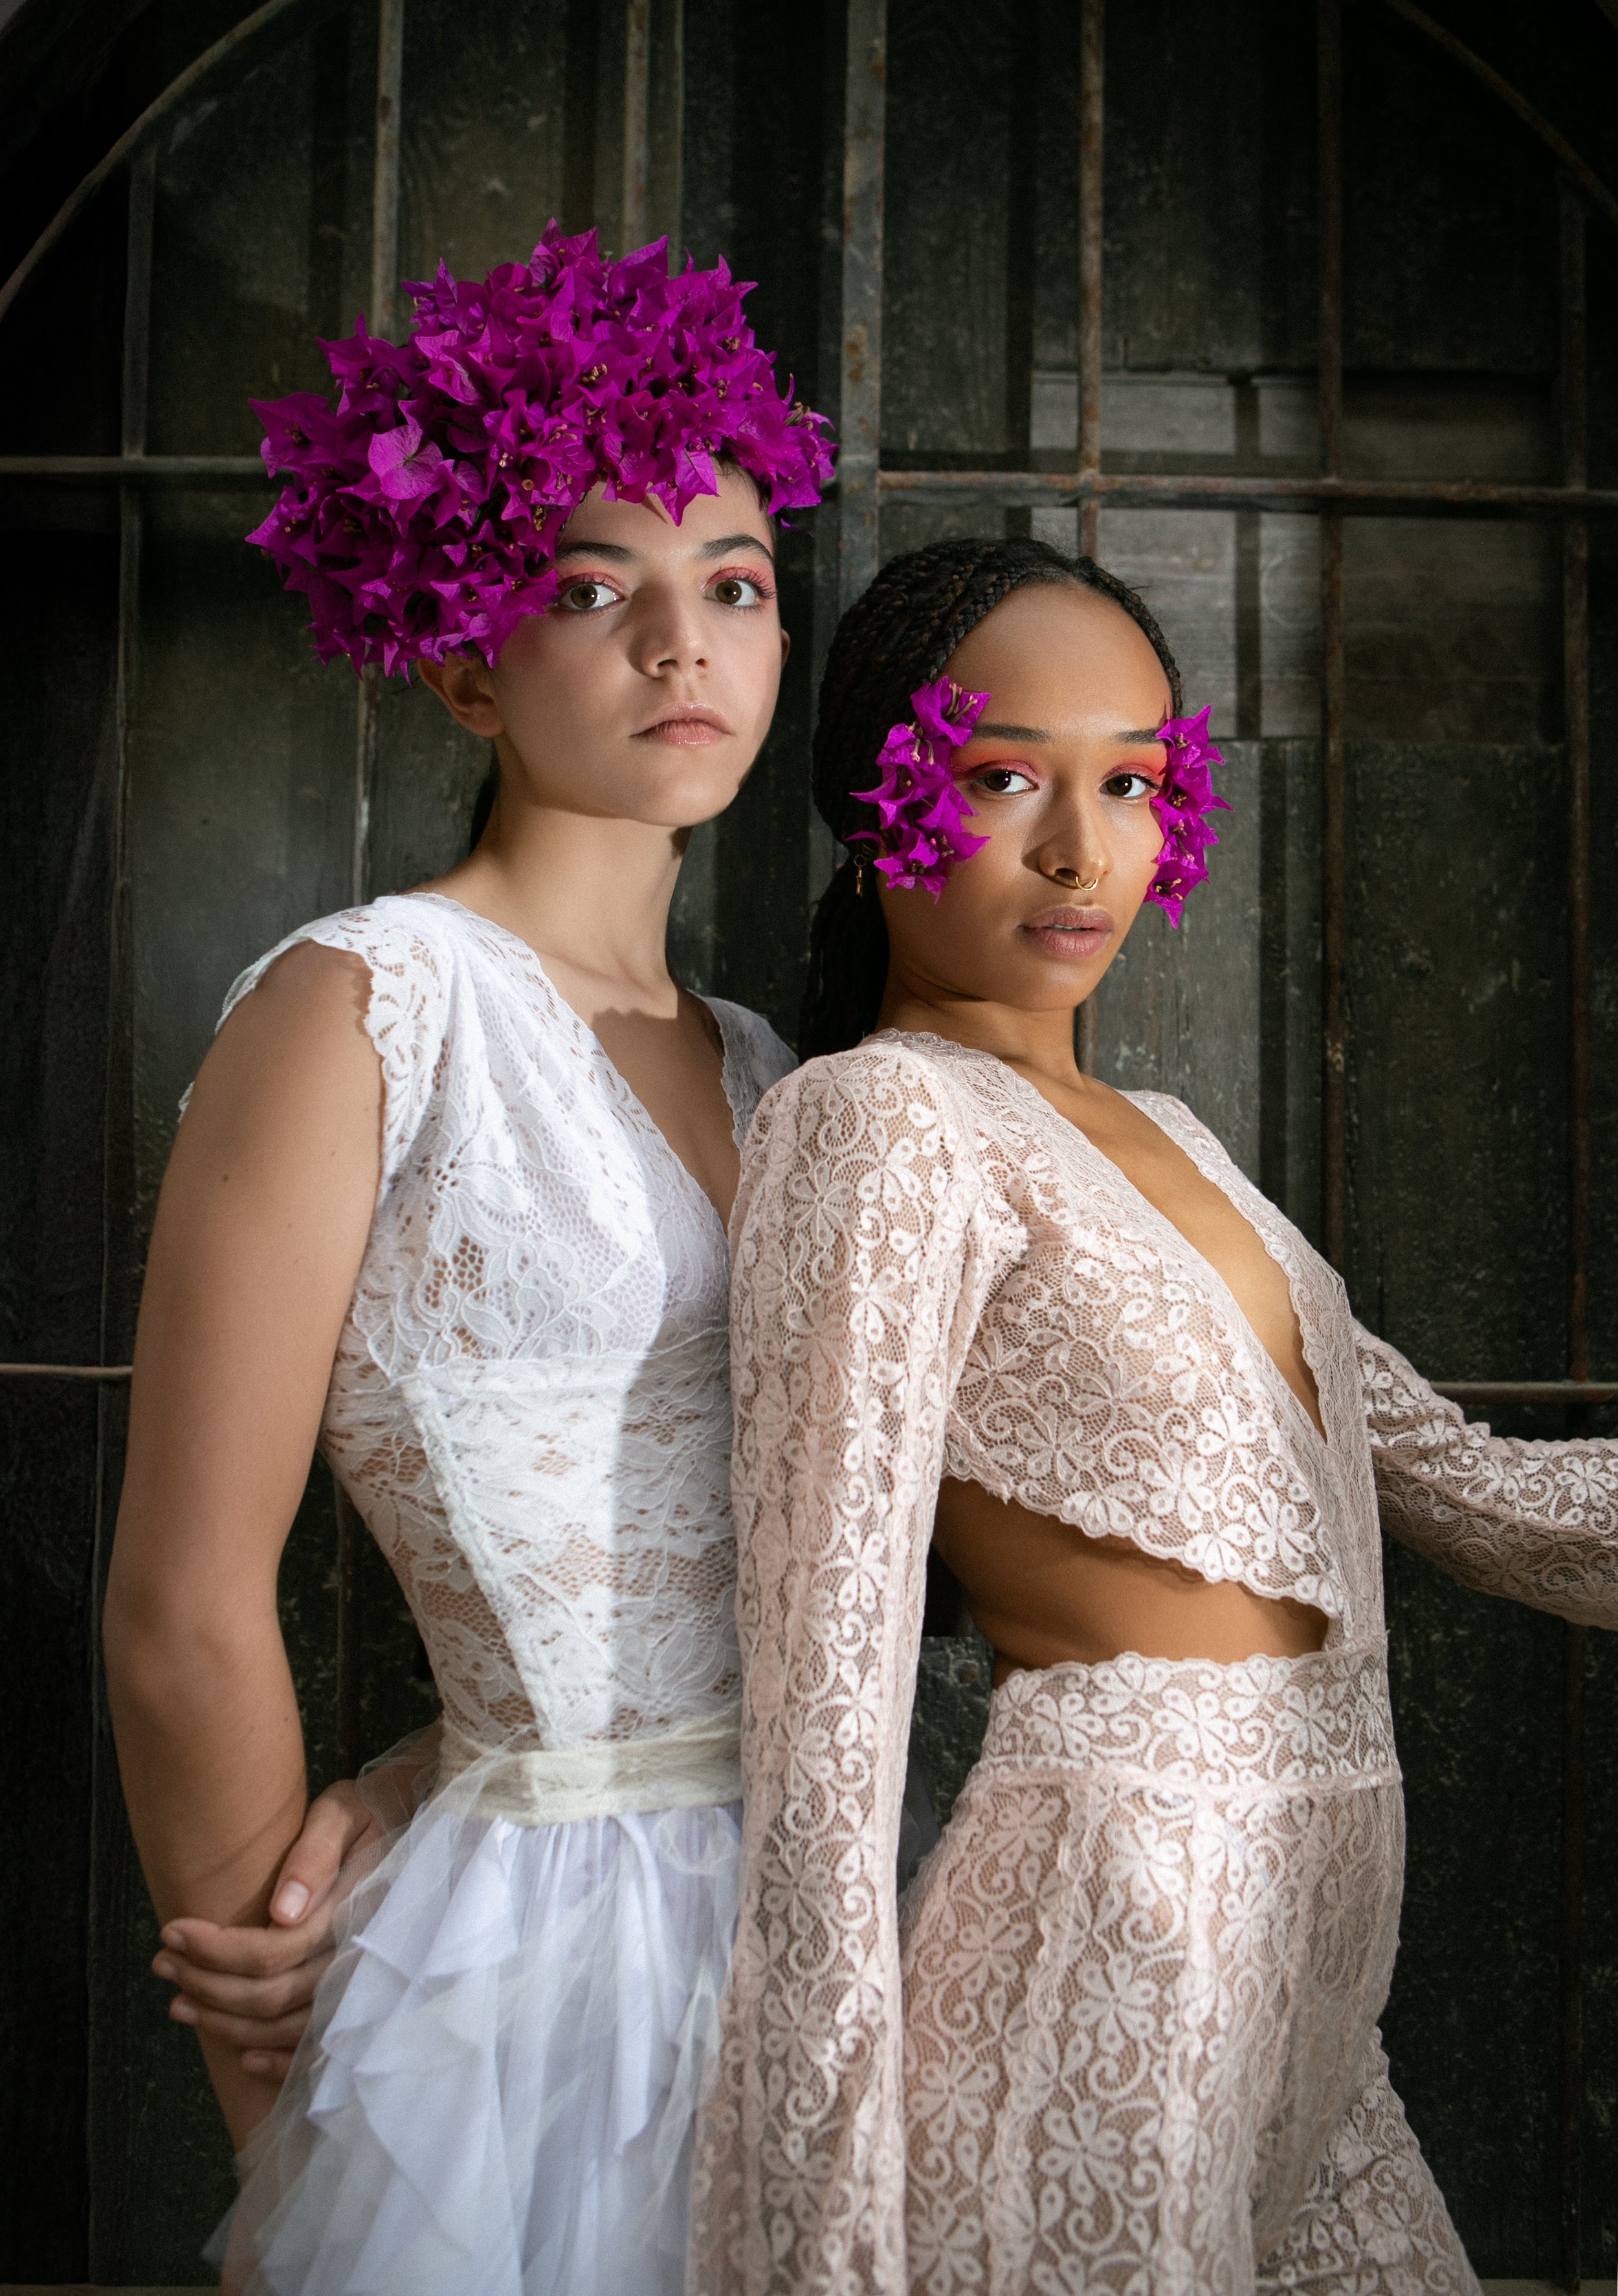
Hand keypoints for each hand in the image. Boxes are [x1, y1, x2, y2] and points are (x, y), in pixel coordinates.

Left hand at [153, 1777, 381, 2081]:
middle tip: (161, 1963)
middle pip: (272, 1995)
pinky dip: (280, 2062)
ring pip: (288, 2027)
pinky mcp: (366, 2000)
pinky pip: (322, 2048)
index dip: (215, 1949)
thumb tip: (281, 1910)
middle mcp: (360, 1953)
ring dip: (226, 2023)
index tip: (170, 1931)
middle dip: (207, 1984)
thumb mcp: (342, 1812)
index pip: (273, 1950)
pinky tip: (243, 2056)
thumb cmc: (371, 1815)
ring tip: (179, 2002)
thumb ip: (315, 1853)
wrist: (418, 1829)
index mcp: (354, 1906)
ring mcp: (366, 1983)